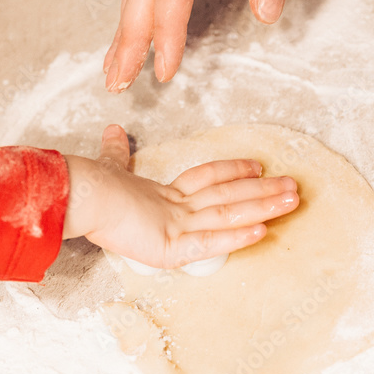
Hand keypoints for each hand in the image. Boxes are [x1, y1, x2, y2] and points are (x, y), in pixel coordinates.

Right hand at [63, 125, 298, 267]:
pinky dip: (236, 237)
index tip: (256, 166)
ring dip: (262, 205)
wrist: (78, 194)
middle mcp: (173, 205)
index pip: (205, 178)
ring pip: (227, 212)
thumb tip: (113, 129)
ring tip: (293, 199)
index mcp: (160, 192)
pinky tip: (262, 231)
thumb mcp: (106, 168)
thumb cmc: (88, 185)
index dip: (232, 171)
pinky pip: (209, 241)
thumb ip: (114, 153)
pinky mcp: (170, 244)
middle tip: (294, 185)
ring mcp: (174, 224)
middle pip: (226, 194)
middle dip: (262, 190)